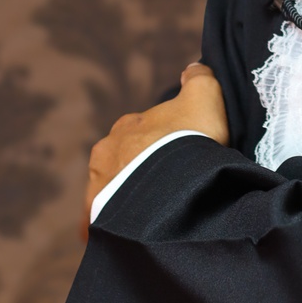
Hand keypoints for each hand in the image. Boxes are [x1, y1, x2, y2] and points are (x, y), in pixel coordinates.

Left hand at [82, 62, 228, 235]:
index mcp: (127, 126)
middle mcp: (105, 154)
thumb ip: (199, 78)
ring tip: (154, 214)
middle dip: (140, 172)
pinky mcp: (96, 219)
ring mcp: (98, 187)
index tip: (179, 157)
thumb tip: (192, 69)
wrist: (175, 188)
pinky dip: (115, 226)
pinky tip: (133, 234)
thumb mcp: (205, 98)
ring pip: (113, 192)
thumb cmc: (190, 140)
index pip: (141, 132)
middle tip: (167, 187)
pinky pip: (103, 223)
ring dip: (128, 198)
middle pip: (123, 162)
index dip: (161, 143)